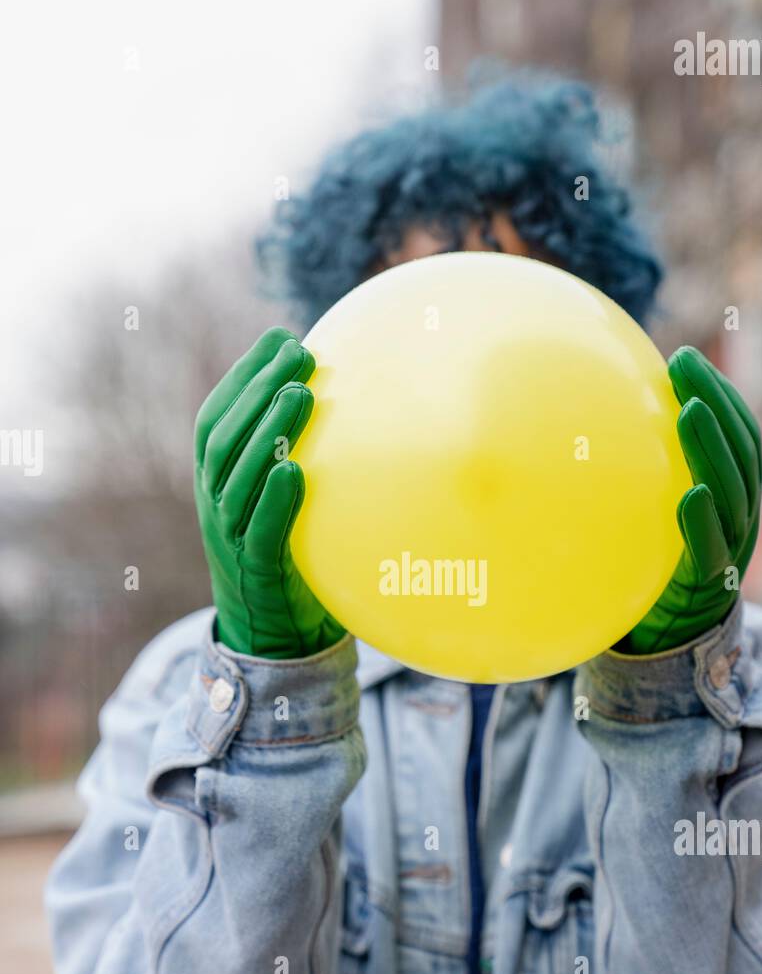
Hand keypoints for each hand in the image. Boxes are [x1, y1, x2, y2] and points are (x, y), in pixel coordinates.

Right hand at [194, 327, 344, 658]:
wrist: (269, 637)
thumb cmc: (284, 555)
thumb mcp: (278, 502)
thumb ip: (291, 457)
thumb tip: (338, 402)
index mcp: (214, 481)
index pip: (217, 416)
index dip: (242, 374)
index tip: (279, 336)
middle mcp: (212, 503)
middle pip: (223, 436)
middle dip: (257, 387)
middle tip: (299, 351)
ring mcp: (227, 538)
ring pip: (235, 477)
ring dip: (266, 430)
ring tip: (301, 392)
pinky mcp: (253, 572)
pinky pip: (257, 533)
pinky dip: (272, 501)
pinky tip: (294, 470)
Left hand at [616, 346, 761, 655]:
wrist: (671, 637)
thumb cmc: (655, 562)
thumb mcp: (652, 514)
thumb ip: (642, 477)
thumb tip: (586, 424)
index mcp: (734, 492)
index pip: (738, 434)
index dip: (719, 394)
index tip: (684, 359)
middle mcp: (741, 514)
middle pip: (740, 450)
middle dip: (716, 403)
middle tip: (684, 365)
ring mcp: (732, 547)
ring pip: (734, 491)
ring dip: (712, 447)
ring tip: (689, 410)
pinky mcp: (712, 583)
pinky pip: (713, 549)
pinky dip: (703, 520)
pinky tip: (688, 493)